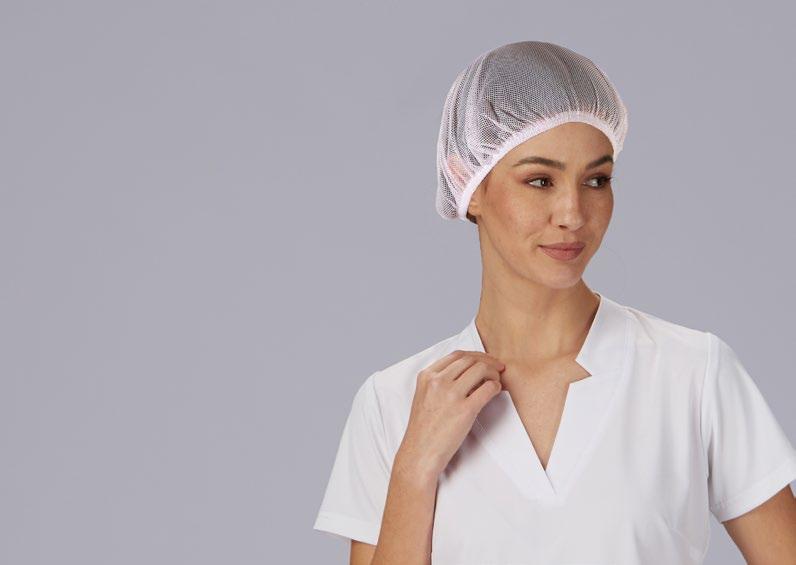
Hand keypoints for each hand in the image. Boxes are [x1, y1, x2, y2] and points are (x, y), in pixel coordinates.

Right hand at [396, 350, 505, 480]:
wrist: (420, 453)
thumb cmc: (423, 429)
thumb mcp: (424, 397)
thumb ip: (440, 382)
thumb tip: (467, 373)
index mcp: (426, 376)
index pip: (456, 355)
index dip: (475, 355)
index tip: (484, 360)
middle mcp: (438, 381)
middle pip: (470, 360)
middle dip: (487, 361)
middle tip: (497, 368)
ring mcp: (451, 395)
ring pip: (481, 369)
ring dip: (493, 372)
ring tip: (497, 380)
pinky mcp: (465, 410)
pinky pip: (488, 388)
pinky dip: (496, 386)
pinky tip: (496, 391)